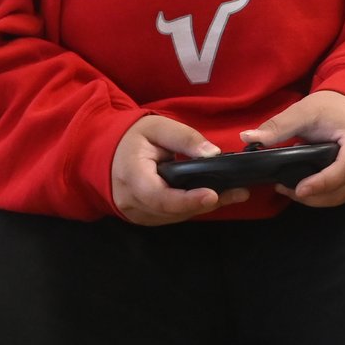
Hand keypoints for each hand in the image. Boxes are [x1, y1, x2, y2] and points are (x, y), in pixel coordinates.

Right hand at [111, 113, 245, 225]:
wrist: (106, 152)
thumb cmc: (132, 137)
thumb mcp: (158, 127)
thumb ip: (185, 138)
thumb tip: (213, 153)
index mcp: (131, 176)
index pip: (159, 196)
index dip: (187, 200)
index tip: (213, 194)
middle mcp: (130, 201)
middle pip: (173, 210)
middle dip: (206, 203)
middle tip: (238, 192)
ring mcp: (135, 213)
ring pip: (175, 216)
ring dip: (203, 207)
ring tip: (233, 193)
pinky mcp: (144, 217)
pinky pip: (171, 217)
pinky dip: (191, 208)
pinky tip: (213, 197)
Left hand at [244, 90, 344, 208]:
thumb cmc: (332, 106)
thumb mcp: (305, 111)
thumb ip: (279, 126)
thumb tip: (249, 137)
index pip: (344, 170)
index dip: (321, 183)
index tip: (298, 189)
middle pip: (342, 191)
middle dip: (313, 196)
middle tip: (283, 189)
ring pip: (342, 196)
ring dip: (315, 198)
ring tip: (288, 188)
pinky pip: (342, 193)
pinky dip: (322, 195)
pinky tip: (302, 186)